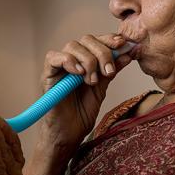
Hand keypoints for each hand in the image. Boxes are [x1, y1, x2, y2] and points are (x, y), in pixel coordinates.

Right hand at [39, 34, 132, 151]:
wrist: (68, 134)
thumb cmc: (82, 113)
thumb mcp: (102, 89)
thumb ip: (111, 71)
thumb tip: (128, 53)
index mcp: (84, 61)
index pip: (96, 41)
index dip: (109, 39)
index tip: (123, 44)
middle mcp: (71, 61)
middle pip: (85, 40)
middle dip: (102, 52)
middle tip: (108, 71)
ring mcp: (58, 67)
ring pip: (72, 46)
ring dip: (88, 60)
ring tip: (92, 81)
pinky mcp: (47, 76)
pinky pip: (53, 58)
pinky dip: (68, 61)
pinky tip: (79, 73)